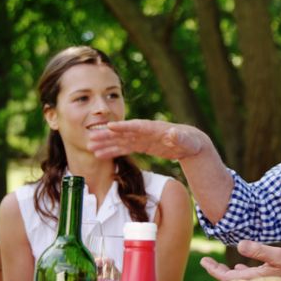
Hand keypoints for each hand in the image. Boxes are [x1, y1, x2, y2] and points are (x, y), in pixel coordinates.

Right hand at [87, 119, 205, 159]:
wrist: (190, 144)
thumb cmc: (190, 141)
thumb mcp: (187, 141)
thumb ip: (180, 137)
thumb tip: (173, 133)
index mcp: (154, 128)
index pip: (137, 126)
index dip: (123, 126)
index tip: (109, 126)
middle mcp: (145, 132)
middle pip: (123, 132)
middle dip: (107, 135)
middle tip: (91, 137)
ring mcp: (142, 138)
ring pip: (120, 140)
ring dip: (105, 143)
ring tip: (90, 147)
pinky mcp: (141, 145)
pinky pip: (124, 148)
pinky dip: (112, 151)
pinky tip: (100, 154)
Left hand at [201, 240, 280, 280]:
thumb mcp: (278, 256)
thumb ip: (258, 250)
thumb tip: (239, 246)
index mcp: (253, 278)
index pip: (227, 277)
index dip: (213, 269)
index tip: (203, 261)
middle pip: (230, 280)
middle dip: (218, 271)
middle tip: (206, 262)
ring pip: (239, 280)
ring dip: (229, 273)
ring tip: (219, 266)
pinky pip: (249, 280)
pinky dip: (242, 273)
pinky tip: (242, 267)